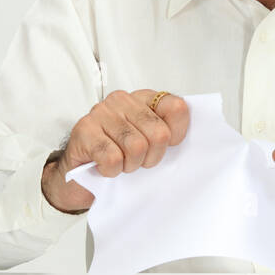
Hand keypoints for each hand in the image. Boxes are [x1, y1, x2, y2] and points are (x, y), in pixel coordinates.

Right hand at [41, 89, 188, 212]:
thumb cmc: (117, 156)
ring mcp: (102, 112)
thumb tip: (196, 143)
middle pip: (159, 134)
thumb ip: (168, 133)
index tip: (167, 146)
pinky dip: (112, 171)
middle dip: (151, 157)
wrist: (77, 176)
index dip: (177, 134)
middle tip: (138, 161)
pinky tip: (105, 167)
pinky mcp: (84, 130)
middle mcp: (122, 100)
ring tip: (120, 163)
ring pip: (136, 147)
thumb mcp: (148, 142)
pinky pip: (112, 158)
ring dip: (129, 165)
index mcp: (143, 98)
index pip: (176, 108)